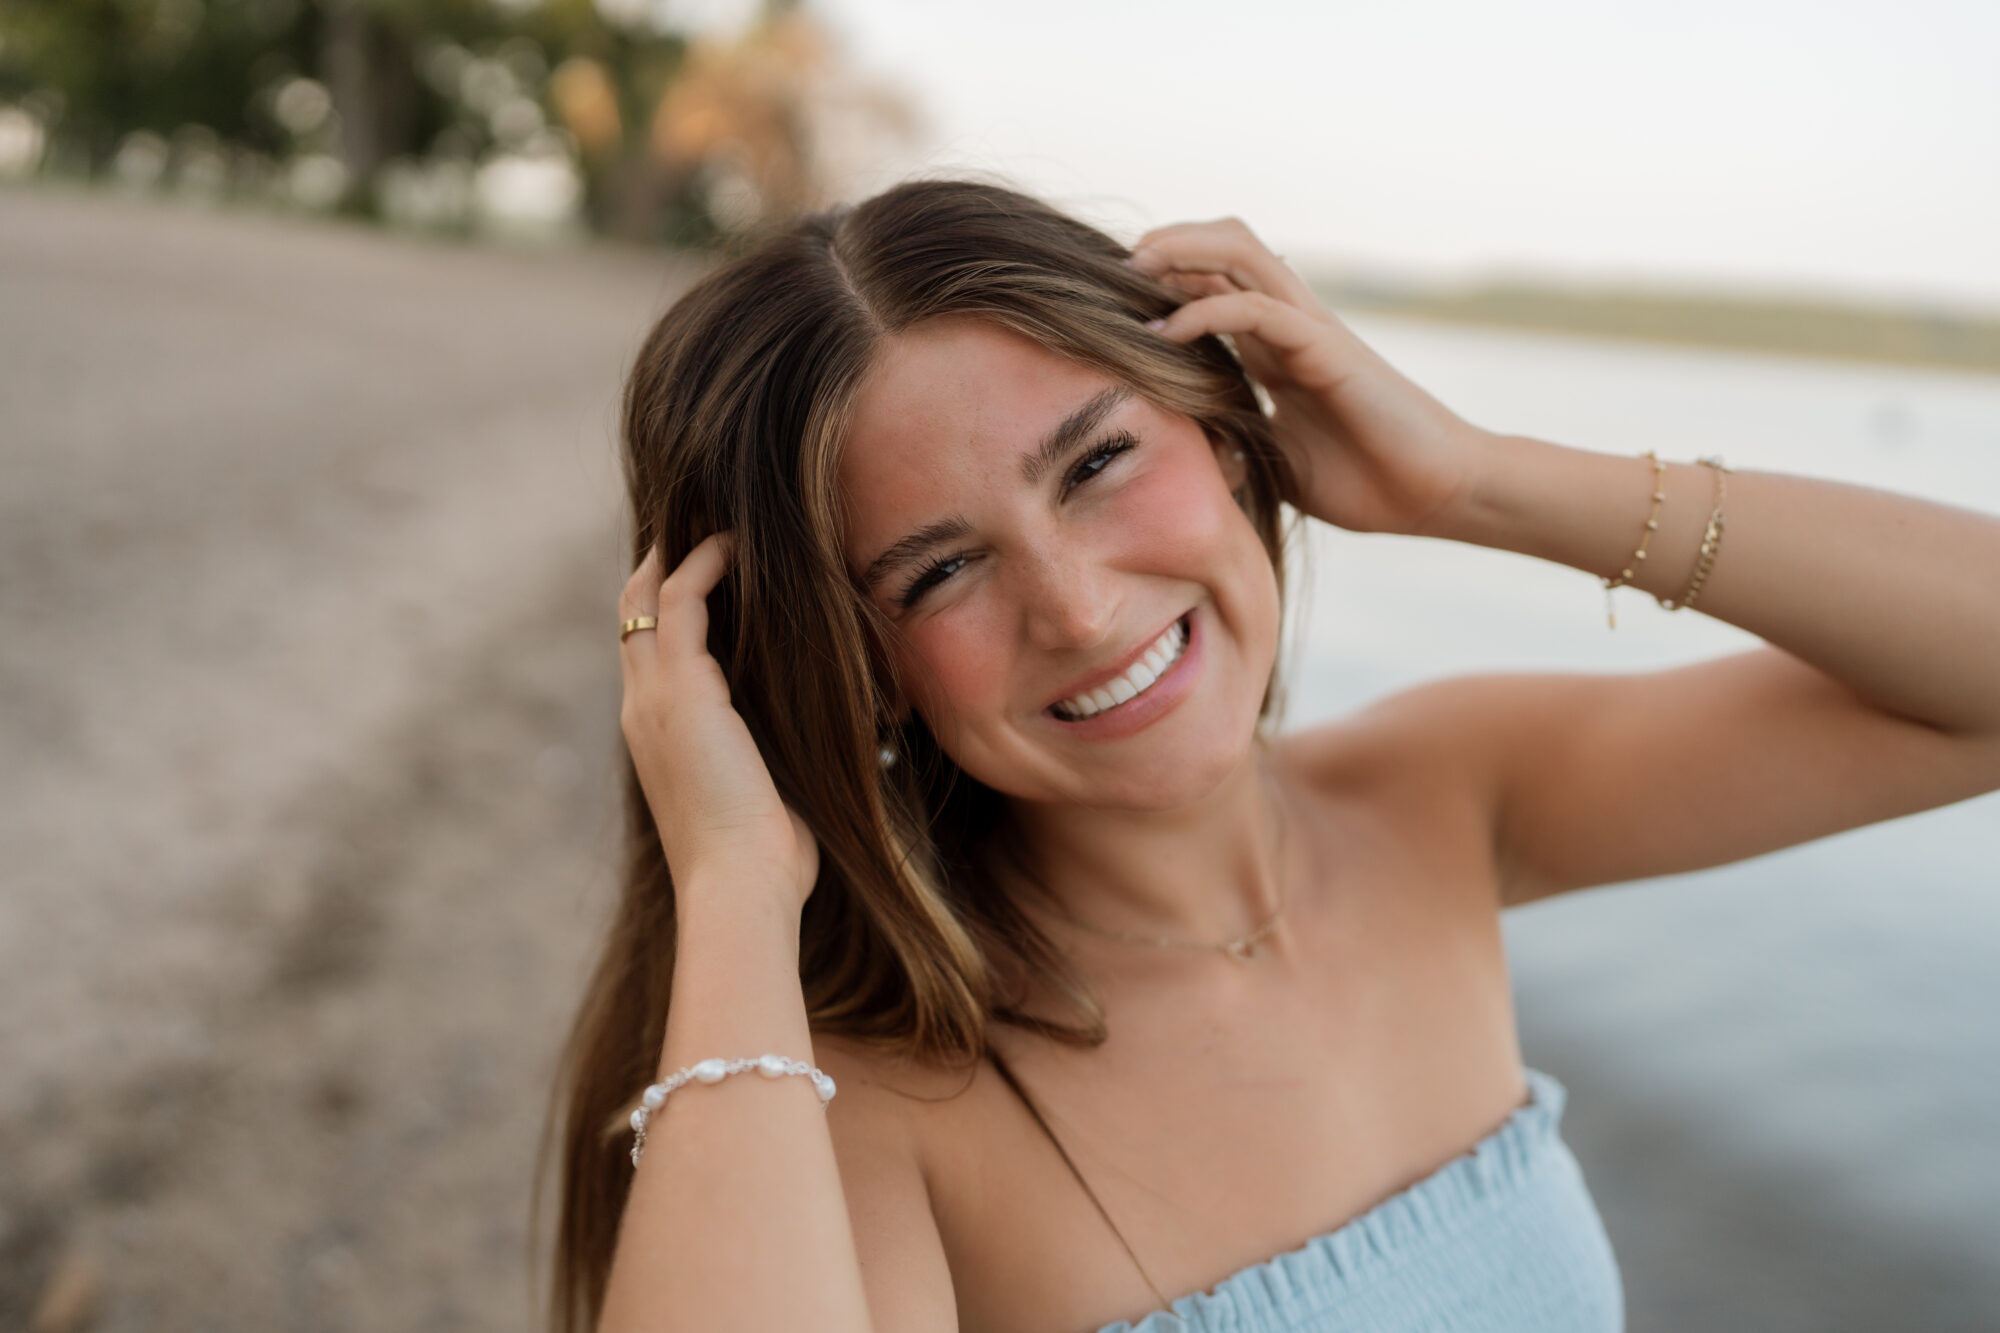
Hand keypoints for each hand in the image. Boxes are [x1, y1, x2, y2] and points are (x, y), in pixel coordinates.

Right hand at [619, 533, 819, 917]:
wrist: (740, 887)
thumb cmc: (763, 860)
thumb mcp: (760, 795)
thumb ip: (765, 758)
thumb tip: (810, 742)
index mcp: (656, 737)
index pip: (645, 653)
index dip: (664, 608)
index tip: (702, 571)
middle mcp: (642, 710)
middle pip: (631, 614)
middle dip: (659, 565)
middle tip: (699, 526)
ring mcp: (654, 698)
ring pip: (645, 596)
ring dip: (679, 552)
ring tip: (718, 521)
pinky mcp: (682, 688)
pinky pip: (680, 600)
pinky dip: (704, 564)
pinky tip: (733, 544)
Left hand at [1129, 217, 1490, 536]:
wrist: (1433, 494)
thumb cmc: (1364, 483)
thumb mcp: (1274, 463)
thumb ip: (1231, 445)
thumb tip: (1181, 455)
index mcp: (1276, 349)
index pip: (1214, 286)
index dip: (1164, 280)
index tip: (1109, 300)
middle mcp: (1290, 325)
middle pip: (1224, 248)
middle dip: (1165, 245)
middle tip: (1109, 272)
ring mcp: (1309, 329)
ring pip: (1240, 252)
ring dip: (1180, 251)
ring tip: (1130, 270)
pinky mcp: (1326, 347)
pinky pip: (1258, 310)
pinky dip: (1205, 312)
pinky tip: (1165, 332)